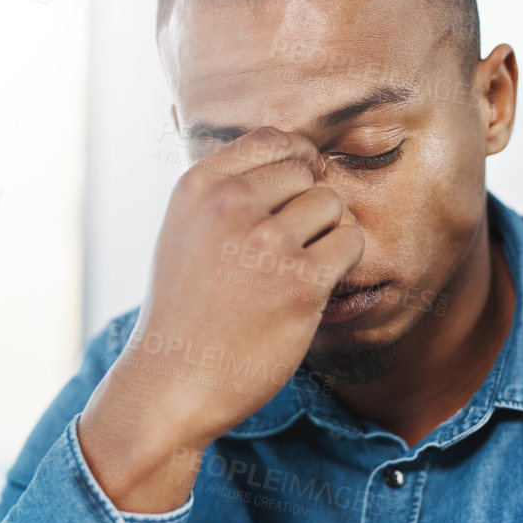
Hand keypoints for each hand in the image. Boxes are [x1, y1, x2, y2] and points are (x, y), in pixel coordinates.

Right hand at [78, 127, 364, 511]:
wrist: (172, 382)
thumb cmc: (184, 312)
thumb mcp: (185, 232)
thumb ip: (226, 193)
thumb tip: (295, 158)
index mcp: (198, 187)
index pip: (271, 140)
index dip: (295, 162)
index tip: (294, 192)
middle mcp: (230, 205)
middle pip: (305, 171)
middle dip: (307, 205)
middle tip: (289, 248)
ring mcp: (266, 242)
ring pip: (332, 204)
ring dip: (327, 234)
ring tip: (298, 269)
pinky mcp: (301, 281)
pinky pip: (350, 244)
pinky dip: (341, 264)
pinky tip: (313, 289)